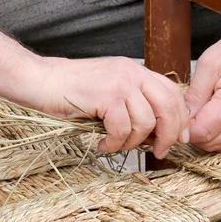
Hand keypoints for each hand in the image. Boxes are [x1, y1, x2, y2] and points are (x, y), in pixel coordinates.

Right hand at [36, 56, 189, 157]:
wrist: (39, 80)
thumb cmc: (69, 90)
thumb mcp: (107, 89)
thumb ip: (131, 101)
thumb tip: (155, 131)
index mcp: (134, 70)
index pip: (171, 92)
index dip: (180, 117)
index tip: (179, 138)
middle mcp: (131, 72)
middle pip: (168, 106)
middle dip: (169, 134)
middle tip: (159, 152)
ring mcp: (118, 83)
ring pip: (146, 122)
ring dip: (133, 143)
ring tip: (115, 145)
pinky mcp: (105, 96)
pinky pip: (122, 129)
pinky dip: (114, 144)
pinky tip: (102, 144)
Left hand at [184, 24, 220, 151]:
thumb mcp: (206, 67)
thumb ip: (194, 97)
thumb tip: (183, 123)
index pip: (204, 131)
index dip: (186, 129)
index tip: (181, 118)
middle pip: (213, 143)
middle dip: (196, 132)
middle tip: (193, 113)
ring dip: (210, 135)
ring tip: (209, 112)